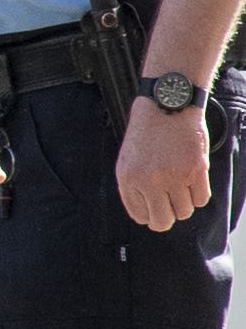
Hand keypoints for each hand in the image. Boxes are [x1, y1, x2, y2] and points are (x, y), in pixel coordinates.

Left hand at [119, 100, 212, 230]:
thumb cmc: (147, 134)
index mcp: (128, 179)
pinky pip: (201, 200)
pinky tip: (192, 182)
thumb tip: (146, 215)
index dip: (149, 214)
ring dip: (184, 204)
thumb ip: (134, 187)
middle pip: (162, 221)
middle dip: (166, 218)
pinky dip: (198, 195)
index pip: (140, 216)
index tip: (154, 206)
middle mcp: (149, 181)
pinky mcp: (196, 170)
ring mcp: (174, 177)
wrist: (167, 106)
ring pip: (184, 212)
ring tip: (180, 187)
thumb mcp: (127, 160)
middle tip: (170, 207)